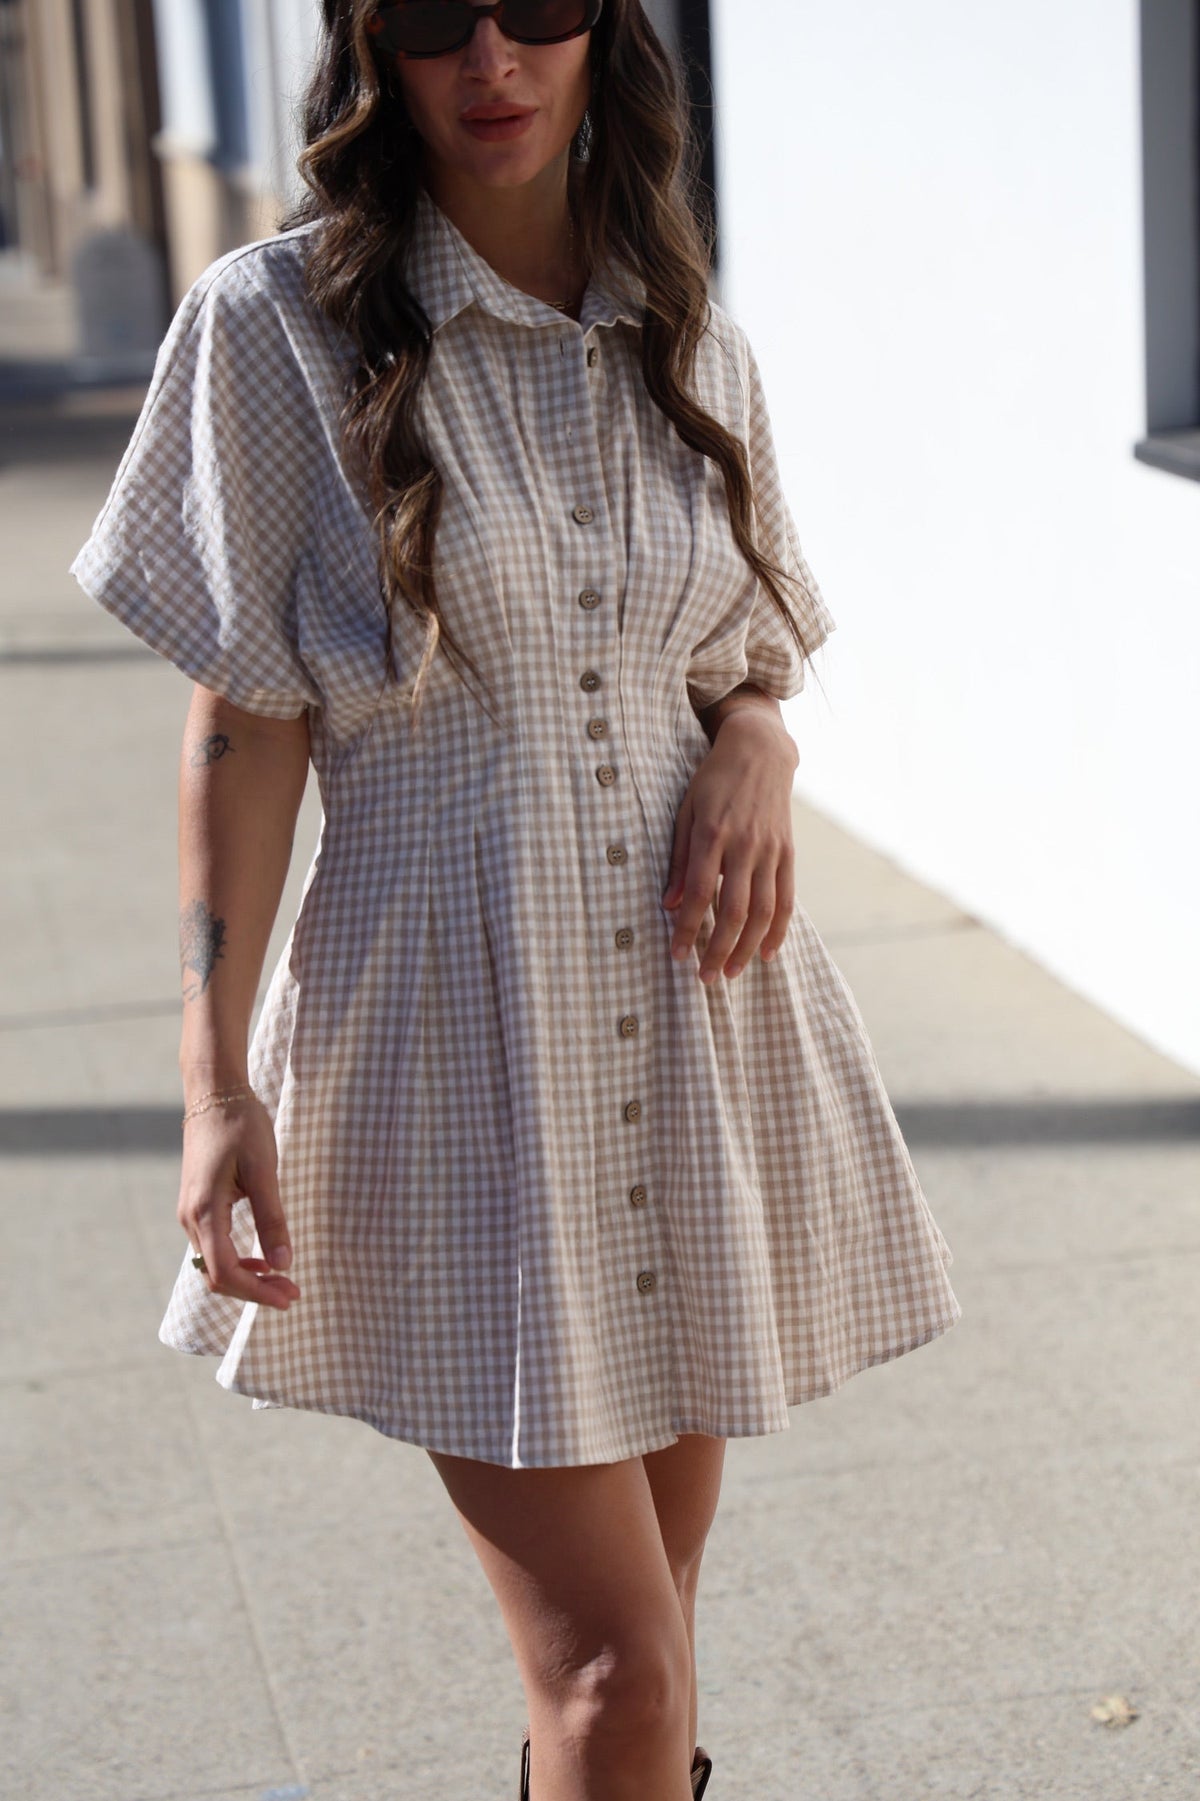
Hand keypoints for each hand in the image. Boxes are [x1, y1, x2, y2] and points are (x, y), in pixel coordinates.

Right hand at [178, 1096, 300, 1309]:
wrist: (214, 1094)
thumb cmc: (240, 1126)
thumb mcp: (263, 1170)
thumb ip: (272, 1217)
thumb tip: (283, 1262)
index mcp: (205, 1211)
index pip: (225, 1271)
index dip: (256, 1291)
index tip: (289, 1297)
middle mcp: (190, 1218)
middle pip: (217, 1275)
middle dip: (255, 1290)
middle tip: (293, 1294)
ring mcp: (190, 1213)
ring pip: (214, 1265)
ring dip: (247, 1278)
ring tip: (283, 1282)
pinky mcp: (197, 1206)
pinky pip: (213, 1248)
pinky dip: (238, 1262)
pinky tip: (262, 1261)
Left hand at [662, 706, 799, 982]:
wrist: (760, 751)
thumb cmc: (713, 781)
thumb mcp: (686, 811)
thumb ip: (679, 859)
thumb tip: (669, 905)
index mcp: (713, 834)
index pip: (698, 894)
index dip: (687, 929)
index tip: (676, 955)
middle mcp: (745, 845)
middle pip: (733, 911)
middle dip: (717, 949)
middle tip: (703, 978)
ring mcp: (771, 850)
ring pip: (763, 912)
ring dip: (746, 948)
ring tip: (730, 973)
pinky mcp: (788, 853)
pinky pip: (787, 899)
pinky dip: (778, 930)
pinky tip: (767, 952)